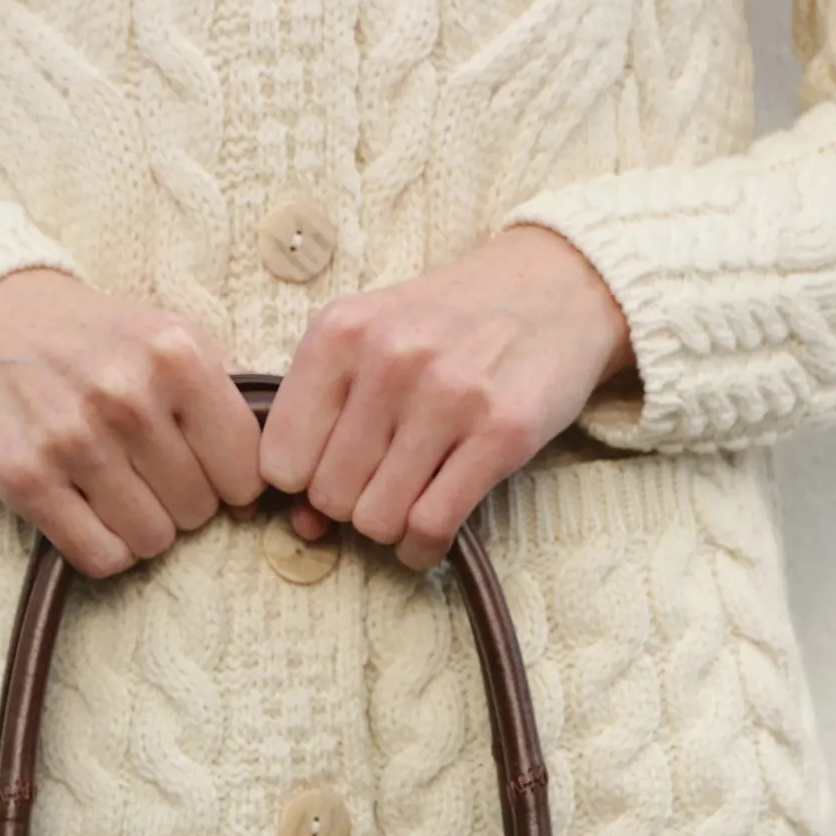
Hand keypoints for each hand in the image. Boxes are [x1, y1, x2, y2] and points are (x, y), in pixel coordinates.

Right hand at [0, 268, 263, 578]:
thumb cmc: (89, 342)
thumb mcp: (166, 339)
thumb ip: (221, 401)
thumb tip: (271, 489)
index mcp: (175, 353)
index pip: (244, 472)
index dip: (226, 480)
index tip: (198, 464)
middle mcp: (127, 394)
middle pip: (198, 511)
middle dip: (178, 500)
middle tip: (141, 466)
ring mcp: (73, 438)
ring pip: (153, 542)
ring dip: (139, 526)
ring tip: (111, 483)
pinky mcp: (26, 478)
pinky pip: (101, 557)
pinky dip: (100, 546)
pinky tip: (85, 508)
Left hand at [255, 228, 635, 571]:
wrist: (554, 289)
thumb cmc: (449, 326)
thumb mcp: (372, 346)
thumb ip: (323, 423)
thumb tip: (301, 525)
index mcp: (341, 332)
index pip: (281, 461)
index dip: (304, 483)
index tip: (333, 473)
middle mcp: (389, 358)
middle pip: (330, 497)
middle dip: (351, 506)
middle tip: (382, 483)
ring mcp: (447, 395)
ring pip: (377, 519)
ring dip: (391, 528)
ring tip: (411, 501)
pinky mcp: (501, 432)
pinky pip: (431, 526)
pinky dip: (423, 547)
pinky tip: (429, 533)